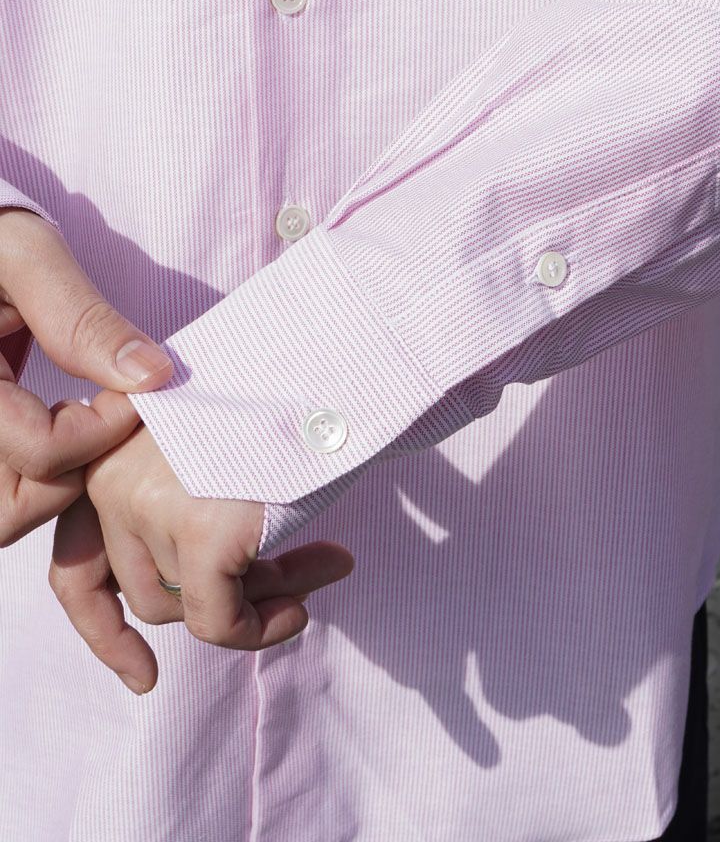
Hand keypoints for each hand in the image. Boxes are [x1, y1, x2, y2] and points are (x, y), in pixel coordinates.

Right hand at [0, 208, 174, 544]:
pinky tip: (52, 423)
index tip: (128, 387)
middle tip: (96, 416)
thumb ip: (81, 317)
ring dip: (51, 482)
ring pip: (3, 514)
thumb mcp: (25, 256)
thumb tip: (155, 374)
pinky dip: (35, 475)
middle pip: (9, 513)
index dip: (99, 429)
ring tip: (72, 420)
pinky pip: (2, 491)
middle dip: (69, 477)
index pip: (41, 455)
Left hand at [50, 409, 354, 691]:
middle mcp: (107, 477)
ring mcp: (146, 504)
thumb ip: (184, 515)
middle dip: (220, 601)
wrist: (329, 362)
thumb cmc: (284, 394)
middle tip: (291, 592)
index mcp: (106, 451)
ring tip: (319, 566)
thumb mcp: (212, 449)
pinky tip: (301, 607)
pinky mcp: (197, 531)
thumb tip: (214, 608)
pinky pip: (218, 622)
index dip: (104, 629)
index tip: (142, 673)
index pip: (75, 566)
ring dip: (259, 599)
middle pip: (145, 591)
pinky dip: (261, 628)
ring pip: (187, 606)